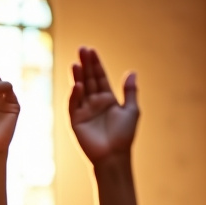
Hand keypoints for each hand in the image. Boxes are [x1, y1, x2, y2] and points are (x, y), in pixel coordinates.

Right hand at [69, 47, 138, 164]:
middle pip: (89, 79)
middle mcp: (95, 102)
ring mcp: (84, 111)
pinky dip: (75, 95)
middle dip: (85, 65)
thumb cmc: (124, 135)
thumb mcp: (131, 110)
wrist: (114, 155)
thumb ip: (129, 91)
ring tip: (75, 62)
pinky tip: (78, 85)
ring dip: (77, 76)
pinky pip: (74, 105)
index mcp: (108, 99)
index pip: (100, 77)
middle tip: (82, 49)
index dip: (96, 64)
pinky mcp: (76, 121)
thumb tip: (132, 72)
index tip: (91, 50)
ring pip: (80, 89)